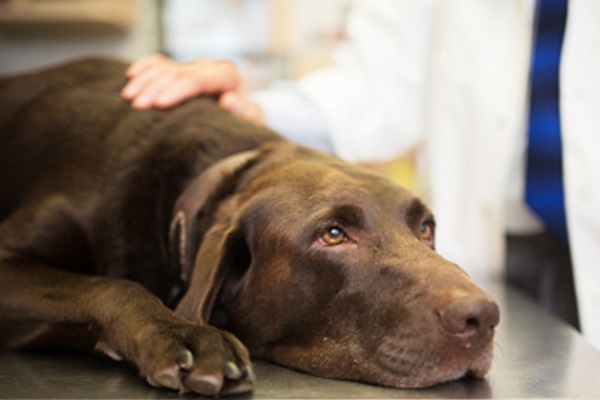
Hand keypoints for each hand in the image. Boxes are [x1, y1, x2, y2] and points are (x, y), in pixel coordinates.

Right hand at [121, 54, 264, 124]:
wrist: (243, 119)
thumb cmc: (245, 124)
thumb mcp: (250, 122)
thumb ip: (242, 111)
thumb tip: (228, 99)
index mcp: (227, 75)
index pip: (197, 80)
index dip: (177, 90)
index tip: (159, 104)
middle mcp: (209, 67)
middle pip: (176, 73)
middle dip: (155, 88)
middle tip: (136, 106)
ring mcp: (194, 67)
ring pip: (165, 67)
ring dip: (145, 80)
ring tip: (128, 97)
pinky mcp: (183, 70)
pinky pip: (160, 63)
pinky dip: (145, 67)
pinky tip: (131, 75)